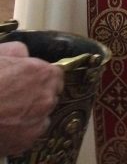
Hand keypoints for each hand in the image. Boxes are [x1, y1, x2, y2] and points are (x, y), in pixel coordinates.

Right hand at [0, 41, 63, 156]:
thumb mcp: (0, 54)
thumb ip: (17, 51)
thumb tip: (24, 54)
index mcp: (43, 74)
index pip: (56, 75)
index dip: (42, 77)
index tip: (31, 80)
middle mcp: (47, 97)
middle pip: (50, 95)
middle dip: (37, 95)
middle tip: (16, 97)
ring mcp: (39, 120)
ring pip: (42, 115)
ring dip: (31, 114)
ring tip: (9, 112)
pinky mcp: (27, 139)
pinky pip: (31, 133)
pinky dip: (22, 131)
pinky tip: (6, 126)